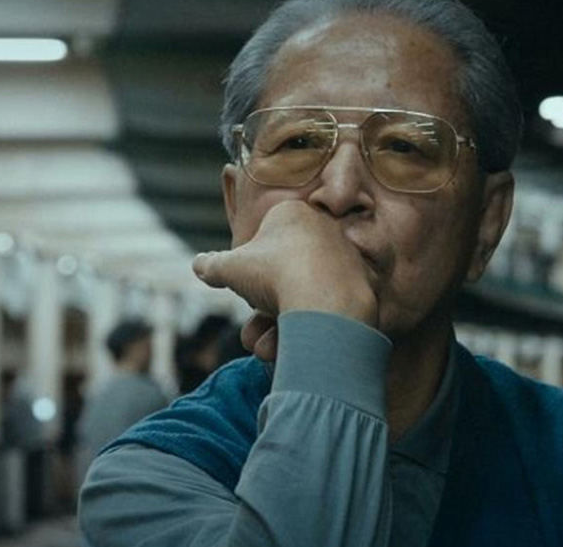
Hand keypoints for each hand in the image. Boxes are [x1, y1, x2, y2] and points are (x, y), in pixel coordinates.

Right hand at [193, 201, 377, 359]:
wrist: (325, 303)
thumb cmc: (274, 275)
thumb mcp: (230, 268)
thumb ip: (211, 265)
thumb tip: (199, 264)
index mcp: (294, 214)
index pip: (265, 239)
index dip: (250, 269)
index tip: (246, 289)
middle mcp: (325, 229)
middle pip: (285, 272)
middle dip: (264, 308)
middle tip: (253, 335)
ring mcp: (347, 257)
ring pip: (305, 293)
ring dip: (282, 326)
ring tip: (266, 349)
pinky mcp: (363, 285)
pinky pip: (329, 305)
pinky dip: (311, 327)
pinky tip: (294, 347)